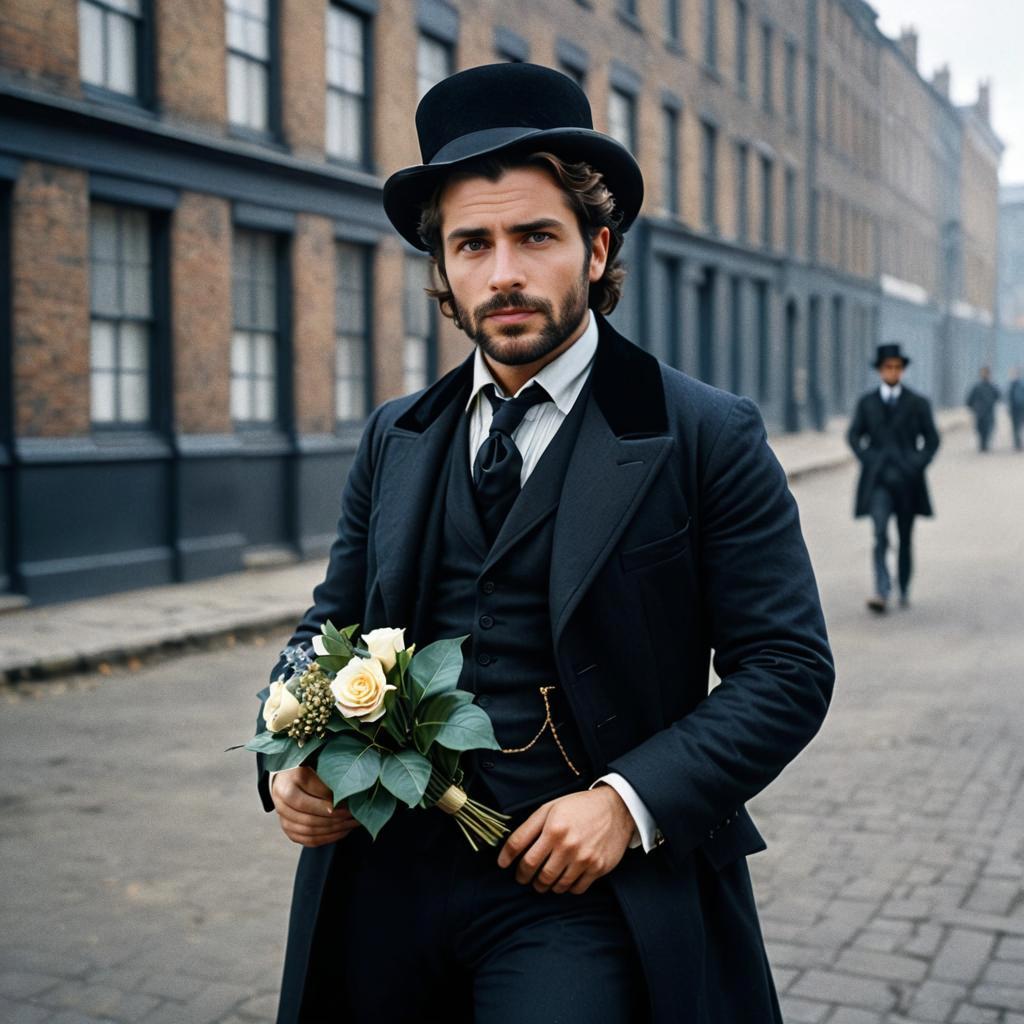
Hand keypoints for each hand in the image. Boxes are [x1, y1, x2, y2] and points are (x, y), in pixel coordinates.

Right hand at [271, 766, 359, 846]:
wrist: (289, 778)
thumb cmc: (309, 767)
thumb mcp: (318, 764)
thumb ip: (330, 776)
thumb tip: (350, 792)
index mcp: (289, 779)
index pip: (314, 793)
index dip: (333, 800)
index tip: (351, 802)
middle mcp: (281, 800)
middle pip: (309, 816)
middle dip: (335, 818)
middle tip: (354, 815)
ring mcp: (282, 817)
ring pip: (309, 830)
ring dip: (334, 829)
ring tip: (352, 823)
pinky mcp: (288, 829)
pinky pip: (309, 839)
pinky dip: (328, 837)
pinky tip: (343, 830)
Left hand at [496, 787, 634, 894]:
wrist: (616, 808)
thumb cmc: (577, 807)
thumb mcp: (549, 809)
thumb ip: (527, 829)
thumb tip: (506, 853)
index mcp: (553, 828)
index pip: (524, 855)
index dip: (509, 862)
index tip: (503, 866)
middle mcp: (568, 845)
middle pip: (538, 874)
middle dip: (525, 878)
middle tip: (524, 877)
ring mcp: (584, 859)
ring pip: (556, 885)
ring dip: (544, 885)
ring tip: (542, 879)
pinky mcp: (598, 868)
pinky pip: (575, 889)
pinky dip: (566, 888)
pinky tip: (563, 878)